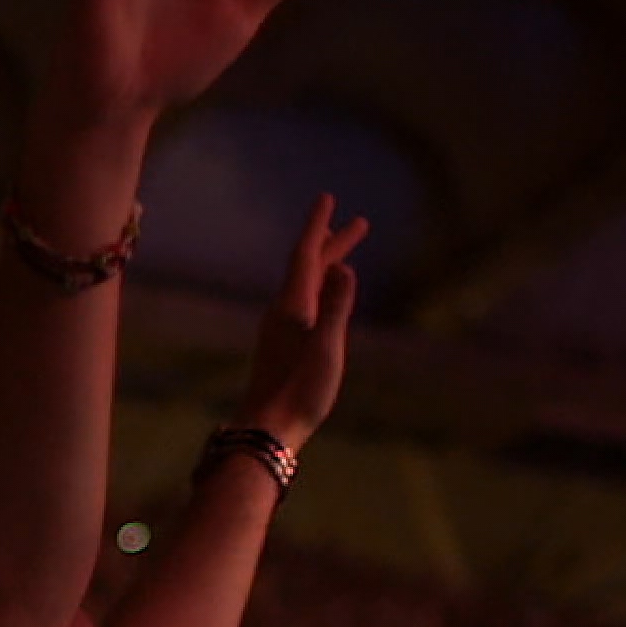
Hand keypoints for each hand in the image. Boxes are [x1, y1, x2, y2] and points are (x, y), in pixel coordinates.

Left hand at [241, 193, 368, 447]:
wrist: (267, 428)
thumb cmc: (299, 393)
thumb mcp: (326, 349)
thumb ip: (337, 308)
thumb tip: (345, 268)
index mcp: (293, 307)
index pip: (307, 255)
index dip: (318, 226)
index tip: (328, 198)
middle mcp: (284, 312)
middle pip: (310, 267)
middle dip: (332, 243)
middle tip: (358, 222)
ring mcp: (282, 328)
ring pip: (307, 285)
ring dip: (326, 265)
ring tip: (341, 252)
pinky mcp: (284, 345)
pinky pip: (306, 304)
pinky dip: (321, 289)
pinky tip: (326, 299)